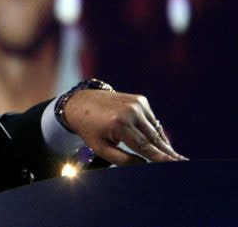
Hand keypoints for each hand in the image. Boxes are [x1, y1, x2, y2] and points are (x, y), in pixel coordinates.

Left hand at [63, 89, 187, 165]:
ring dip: (163, 144)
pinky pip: (152, 121)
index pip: (146, 146)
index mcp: (120, 124)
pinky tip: (158, 143)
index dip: (162, 158)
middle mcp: (131, 111)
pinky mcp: (140, 100)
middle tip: (184, 165)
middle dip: (168, 153)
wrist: (81, 102)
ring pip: (156, 130)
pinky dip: (155, 132)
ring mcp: (137, 103)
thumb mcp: (100, 148)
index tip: (178, 166)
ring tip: (174, 159)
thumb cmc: (89, 129)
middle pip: (154, 139)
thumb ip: (122, 159)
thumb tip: (144, 164)